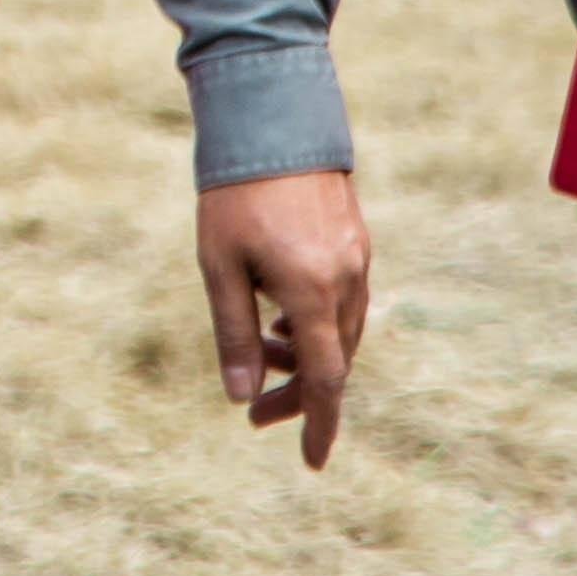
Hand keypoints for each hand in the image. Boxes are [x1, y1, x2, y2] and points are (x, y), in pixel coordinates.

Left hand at [196, 168, 372, 469]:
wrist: (272, 114)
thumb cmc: (234, 192)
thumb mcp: (220, 266)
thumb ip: (234, 333)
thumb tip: (240, 396)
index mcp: (312, 292)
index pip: (325, 379)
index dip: (318, 424)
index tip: (311, 462)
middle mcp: (345, 279)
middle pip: (335, 360)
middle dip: (299, 392)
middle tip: (256, 411)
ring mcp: (355, 257)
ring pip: (342, 331)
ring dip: (306, 355)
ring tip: (262, 353)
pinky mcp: (354, 238)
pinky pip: (345, 301)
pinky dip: (318, 322)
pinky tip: (282, 316)